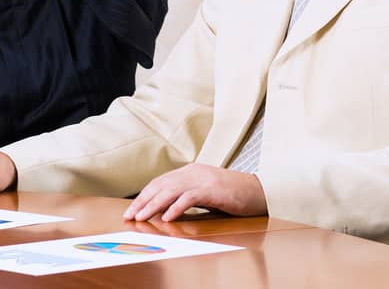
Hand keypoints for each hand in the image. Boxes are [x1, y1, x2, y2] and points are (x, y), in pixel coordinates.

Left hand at [122, 164, 266, 222]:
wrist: (259, 191)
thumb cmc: (233, 195)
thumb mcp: (205, 192)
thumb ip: (187, 195)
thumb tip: (165, 209)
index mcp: (190, 171)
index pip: (160, 182)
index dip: (144, 195)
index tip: (132, 209)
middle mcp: (193, 172)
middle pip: (161, 185)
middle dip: (142, 201)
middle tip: (130, 215)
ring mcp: (203, 179)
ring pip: (170, 191)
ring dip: (153, 205)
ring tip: (141, 217)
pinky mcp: (213, 190)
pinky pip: (190, 198)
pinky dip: (176, 208)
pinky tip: (167, 217)